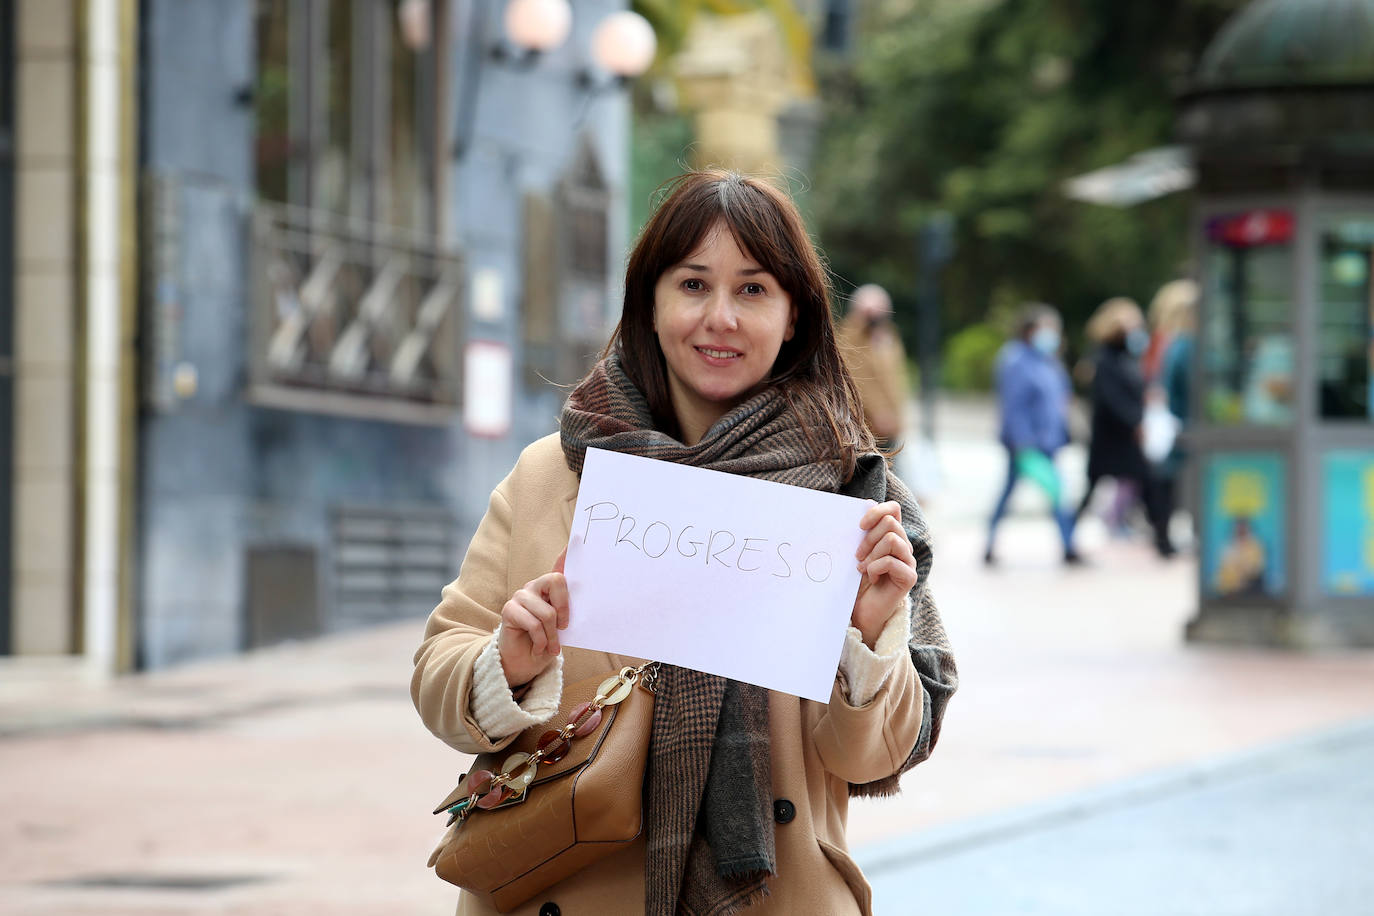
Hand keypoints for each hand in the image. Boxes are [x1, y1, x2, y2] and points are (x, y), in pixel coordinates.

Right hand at [498, 548, 569, 686]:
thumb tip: (586, 599)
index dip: (568, 552)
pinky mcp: (509, 609)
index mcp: (551, 589)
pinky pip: (533, 624)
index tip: (577, 537)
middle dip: (564, 608)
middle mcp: (535, 586)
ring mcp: (521, 596)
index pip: (560, 565)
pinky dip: (540, 641)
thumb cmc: (546, 642)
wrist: (525, 663)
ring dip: (552, 636)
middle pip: (556, 581)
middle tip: (564, 627)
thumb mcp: (562, 627)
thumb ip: (568, 611)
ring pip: (547, 613)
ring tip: (551, 646)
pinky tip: (538, 647)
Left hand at [851, 501, 917, 648]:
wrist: (862, 611)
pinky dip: (876, 568)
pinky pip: (892, 561)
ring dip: (872, 553)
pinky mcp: (909, 577)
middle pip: (891, 523)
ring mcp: (909, 561)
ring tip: (862, 568)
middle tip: (857, 555)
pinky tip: (871, 578)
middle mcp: (904, 546)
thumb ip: (864, 531)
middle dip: (869, 537)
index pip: (894, 509)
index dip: (877, 511)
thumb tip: (867, 501)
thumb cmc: (858, 581)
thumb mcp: (858, 551)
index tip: (860, 526)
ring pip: (893, 539)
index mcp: (892, 535)